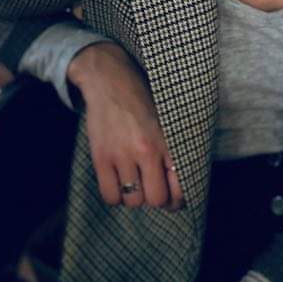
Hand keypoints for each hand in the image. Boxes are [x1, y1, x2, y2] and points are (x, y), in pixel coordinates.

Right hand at [67, 42, 183, 209]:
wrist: (110, 81)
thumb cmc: (143, 100)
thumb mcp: (167, 120)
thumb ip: (173, 147)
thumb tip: (180, 182)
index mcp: (168, 141)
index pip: (181, 186)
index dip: (178, 199)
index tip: (174, 199)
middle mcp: (147, 150)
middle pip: (157, 199)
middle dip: (156, 199)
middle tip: (152, 191)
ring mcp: (122, 155)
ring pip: (133, 200)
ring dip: (134, 197)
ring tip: (134, 183)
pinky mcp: (101, 157)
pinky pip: (109, 195)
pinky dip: (115, 196)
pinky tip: (118, 184)